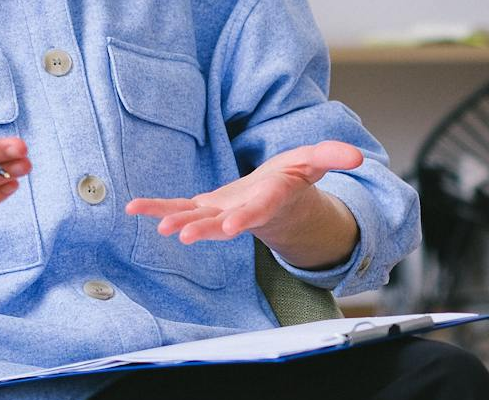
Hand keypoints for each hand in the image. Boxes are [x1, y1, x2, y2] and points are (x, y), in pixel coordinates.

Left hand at [125, 141, 362, 267]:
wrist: (277, 202)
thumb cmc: (294, 180)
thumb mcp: (315, 161)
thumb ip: (332, 156)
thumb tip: (355, 156)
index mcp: (270, 200)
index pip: (260, 210)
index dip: (247, 217)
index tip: (233, 226)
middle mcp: (243, 212)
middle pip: (223, 223)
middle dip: (205, 228)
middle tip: (185, 235)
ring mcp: (222, 212)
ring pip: (197, 219)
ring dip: (176, 221)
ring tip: (159, 225)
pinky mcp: (205, 208)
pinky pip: (178, 208)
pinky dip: (157, 208)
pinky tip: (132, 207)